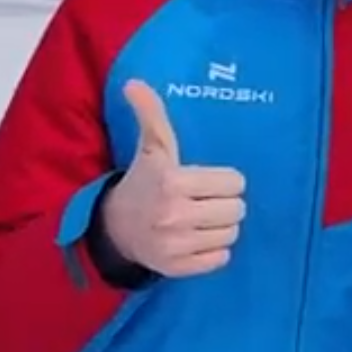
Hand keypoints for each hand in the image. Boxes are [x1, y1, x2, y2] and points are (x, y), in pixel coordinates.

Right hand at [97, 79, 246, 278]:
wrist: (114, 227)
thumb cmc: (144, 181)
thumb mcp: (152, 147)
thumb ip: (151, 114)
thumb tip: (134, 82)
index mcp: (173, 181)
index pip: (234, 182)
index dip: (226, 180)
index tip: (208, 180)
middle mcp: (173, 215)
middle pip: (236, 210)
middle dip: (225, 203)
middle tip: (206, 200)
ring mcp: (175, 245)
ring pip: (231, 234)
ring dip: (221, 226)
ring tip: (201, 219)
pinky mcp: (176, 268)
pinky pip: (220, 260)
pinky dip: (213, 251)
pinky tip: (197, 239)